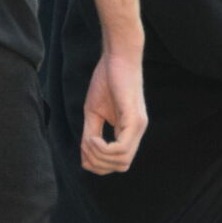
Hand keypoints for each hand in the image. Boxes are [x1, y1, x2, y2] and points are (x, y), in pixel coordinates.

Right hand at [79, 44, 146, 174]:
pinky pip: (122, 147)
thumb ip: (91, 134)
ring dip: (99, 155)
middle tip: (85, 144)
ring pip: (122, 160)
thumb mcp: (93, 112)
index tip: (83, 149)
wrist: (118, 56)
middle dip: (98, 162)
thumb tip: (85, 158)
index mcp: (128, 131)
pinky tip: (93, 137)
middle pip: (121, 166)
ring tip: (88, 139)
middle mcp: (136, 131)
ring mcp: (138, 126)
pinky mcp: (134, 118)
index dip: (98, 163)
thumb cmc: (106, 80)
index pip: (119, 163)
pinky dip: (103, 148)